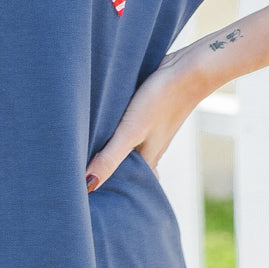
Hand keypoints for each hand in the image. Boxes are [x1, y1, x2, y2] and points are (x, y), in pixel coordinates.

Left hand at [85, 48, 203, 191]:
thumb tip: (87, 185)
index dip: (107, 191)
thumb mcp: (131, 132)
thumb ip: (110, 158)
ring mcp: (148, 132)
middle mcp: (149, 150)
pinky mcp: (146, 113)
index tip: (85, 198)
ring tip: (83, 155)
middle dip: (107, 174)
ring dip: (109, 152)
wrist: (189, 69)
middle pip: (125, 168)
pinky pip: (127, 129)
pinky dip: (115, 133)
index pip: (126, 185)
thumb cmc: (161, 101)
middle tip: (79, 179)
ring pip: (126, 148)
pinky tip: (103, 126)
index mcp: (147, 161)